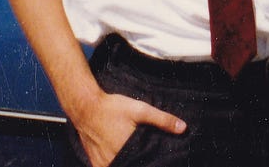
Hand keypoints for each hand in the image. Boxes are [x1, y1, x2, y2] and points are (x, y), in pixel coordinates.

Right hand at [71, 90, 185, 166]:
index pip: (145, 164)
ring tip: (137, 156)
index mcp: (127, 151)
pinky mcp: (96, 163)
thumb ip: (162, 120)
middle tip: (147, 154)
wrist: (85, 107)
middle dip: (142, 162)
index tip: (161, 161)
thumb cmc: (112, 108)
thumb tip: (183, 128)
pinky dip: (118, 165)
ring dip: (130, 163)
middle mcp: (114, 161)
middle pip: (133, 166)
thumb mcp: (140, 110)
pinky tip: (125, 157)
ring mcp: (103, 164)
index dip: (153, 163)